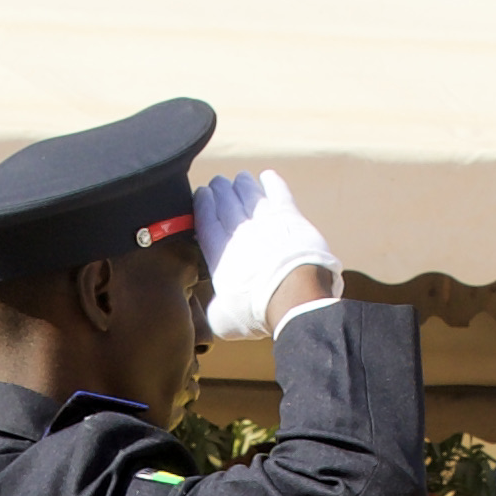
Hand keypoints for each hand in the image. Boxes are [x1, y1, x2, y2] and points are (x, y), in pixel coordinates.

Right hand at [192, 170, 336, 340]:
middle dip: (220, 190)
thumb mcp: (223, 319)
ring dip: (242, 185)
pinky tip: (267, 176)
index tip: (201, 194)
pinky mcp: (289, 217)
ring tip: (239, 179)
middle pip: (225, 202)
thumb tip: (214, 310)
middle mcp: (238, 232)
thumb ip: (215, 309)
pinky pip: (278, 193)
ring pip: (249, 194)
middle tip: (218, 183)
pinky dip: (272, 183)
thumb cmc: (257, 312)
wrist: (294, 297)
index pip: (205, 219)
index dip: (202, 204)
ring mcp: (264, 220)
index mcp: (218, 253)